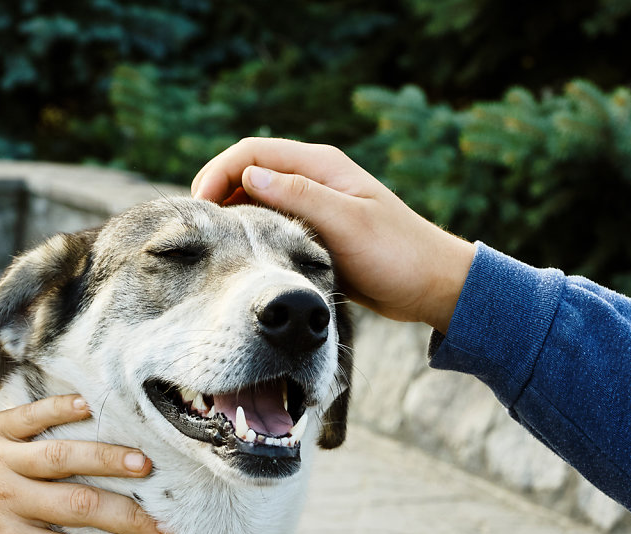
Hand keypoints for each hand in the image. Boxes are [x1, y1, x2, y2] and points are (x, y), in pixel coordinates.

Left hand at [0, 337, 171, 533]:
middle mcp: (8, 500)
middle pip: (79, 508)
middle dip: (129, 520)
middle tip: (168, 530)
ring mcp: (3, 460)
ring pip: (63, 458)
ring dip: (105, 459)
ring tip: (145, 466)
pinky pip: (32, 415)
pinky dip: (60, 408)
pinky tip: (91, 406)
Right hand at [192, 137, 476, 332]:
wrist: (431, 285)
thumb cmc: (396, 254)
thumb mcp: (347, 223)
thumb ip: (299, 196)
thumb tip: (249, 176)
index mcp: (321, 165)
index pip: (253, 152)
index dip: (219, 172)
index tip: (200, 206)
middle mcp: (313, 179)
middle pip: (249, 172)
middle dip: (218, 191)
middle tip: (199, 228)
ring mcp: (313, 205)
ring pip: (257, 199)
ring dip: (232, 213)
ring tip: (214, 242)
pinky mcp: (314, 231)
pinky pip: (271, 223)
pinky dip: (251, 232)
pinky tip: (242, 254)